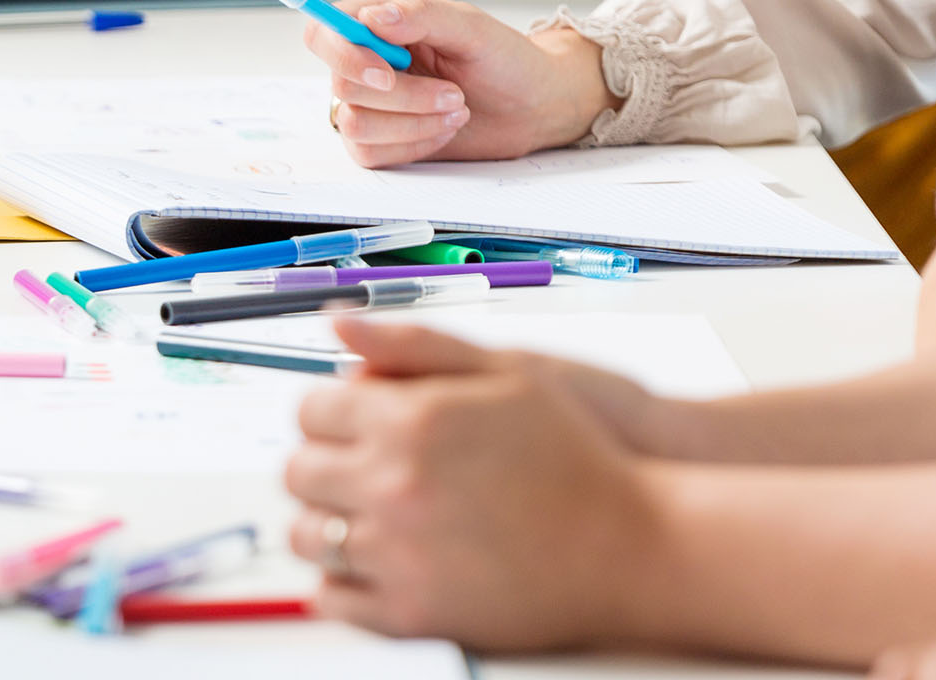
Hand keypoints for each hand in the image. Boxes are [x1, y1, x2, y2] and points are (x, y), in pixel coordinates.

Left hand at [283, 318, 662, 650]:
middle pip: (300, 472)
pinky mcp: (410, 613)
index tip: (350, 425)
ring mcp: (398, 554)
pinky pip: (332, 598)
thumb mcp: (507, 374)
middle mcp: (393, 486)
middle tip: (362, 471)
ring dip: (327, 523)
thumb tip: (337, 323)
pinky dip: (342, 582)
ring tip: (372, 517)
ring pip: (308, 536)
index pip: (311, 410)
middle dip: (324, 466)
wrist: (635, 547)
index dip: (329, 414)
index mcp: (410, 422)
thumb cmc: (580, 458)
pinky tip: (377, 563)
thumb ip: (414, 345)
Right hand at [304, 0, 617, 166]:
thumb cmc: (504, 59)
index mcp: (376, 24)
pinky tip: (442, 130)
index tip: (387, 70)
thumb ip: (421, 16)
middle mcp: (365, 63)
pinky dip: (413, 144)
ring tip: (455, 109)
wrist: (531, 106)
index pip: (323, 34)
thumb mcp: (471, 27)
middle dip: (403, 97)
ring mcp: (369, 105)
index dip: (343, 55)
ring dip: (413, 122)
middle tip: (453, 93)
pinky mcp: (379, 141)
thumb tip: (374, 17)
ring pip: (354, 124)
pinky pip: (369, 153)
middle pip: (341, 85)